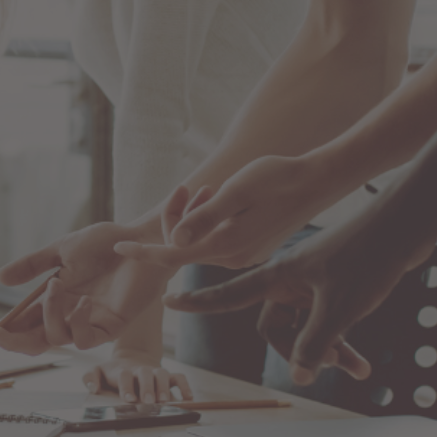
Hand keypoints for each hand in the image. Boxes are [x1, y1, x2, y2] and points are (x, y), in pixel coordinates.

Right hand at [0, 219, 174, 354]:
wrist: (138, 238)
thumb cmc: (105, 242)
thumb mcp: (61, 249)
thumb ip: (33, 265)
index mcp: (56, 297)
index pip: (25, 321)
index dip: (4, 330)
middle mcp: (70, 313)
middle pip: (36, 340)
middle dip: (13, 341)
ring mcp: (90, 321)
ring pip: (57, 338)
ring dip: (49, 315)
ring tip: (55, 285)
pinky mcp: (112, 325)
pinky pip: (87, 338)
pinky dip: (78, 322)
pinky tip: (83, 301)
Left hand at [83, 354, 192, 403]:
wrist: (131, 358)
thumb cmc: (113, 371)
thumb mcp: (98, 371)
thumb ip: (89, 378)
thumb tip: (92, 388)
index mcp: (123, 371)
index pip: (124, 376)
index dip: (126, 386)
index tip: (129, 399)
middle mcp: (140, 370)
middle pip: (145, 374)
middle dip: (147, 387)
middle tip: (148, 401)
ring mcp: (154, 372)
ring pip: (162, 374)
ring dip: (164, 387)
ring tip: (165, 401)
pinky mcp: (167, 376)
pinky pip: (179, 377)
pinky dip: (185, 386)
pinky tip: (188, 398)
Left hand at [114, 159, 332, 270]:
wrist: (316, 181)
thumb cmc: (276, 179)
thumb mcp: (235, 192)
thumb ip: (205, 218)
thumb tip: (177, 241)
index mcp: (228, 246)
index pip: (174, 256)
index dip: (144, 252)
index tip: (119, 246)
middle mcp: (235, 258)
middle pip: (185, 248)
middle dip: (175, 220)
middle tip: (186, 188)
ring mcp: (245, 255)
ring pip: (200, 243)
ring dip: (193, 218)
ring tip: (210, 189)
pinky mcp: (252, 247)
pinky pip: (217, 240)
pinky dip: (209, 221)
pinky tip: (219, 198)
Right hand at [161, 212, 431, 384]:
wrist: (403, 230)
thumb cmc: (365, 260)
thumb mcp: (337, 309)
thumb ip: (313, 344)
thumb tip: (296, 375)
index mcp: (276, 277)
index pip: (227, 294)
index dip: (198, 302)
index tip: (170, 300)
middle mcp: (288, 280)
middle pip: (274, 325)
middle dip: (297, 350)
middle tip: (329, 363)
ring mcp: (311, 284)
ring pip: (305, 327)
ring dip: (327, 350)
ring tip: (357, 367)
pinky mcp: (334, 287)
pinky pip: (327, 321)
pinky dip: (342, 341)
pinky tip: (362, 361)